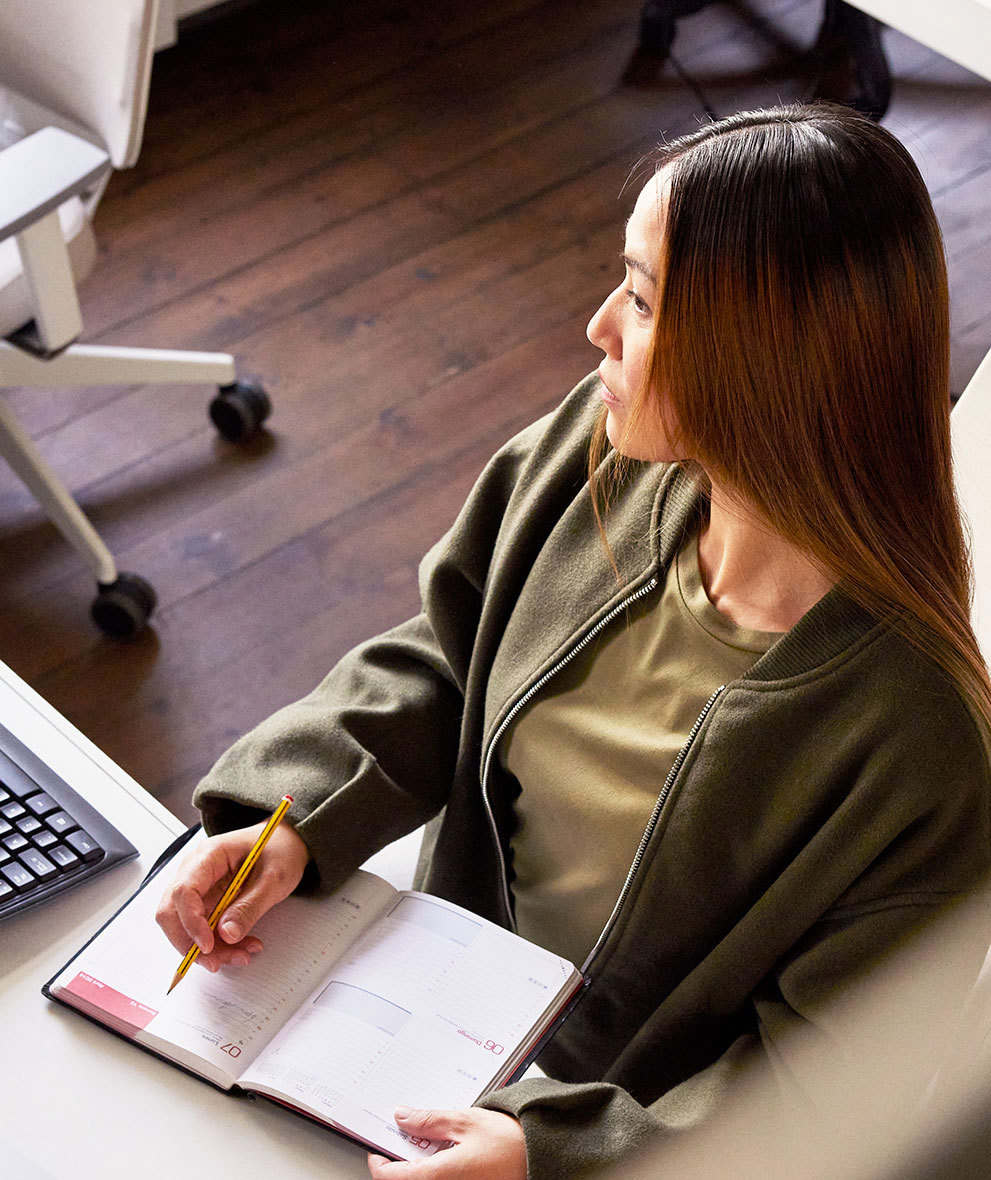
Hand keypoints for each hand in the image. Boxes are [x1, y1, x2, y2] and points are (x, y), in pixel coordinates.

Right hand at [155, 822, 309, 971]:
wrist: (286, 841)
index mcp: (210, 855)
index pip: (183, 891)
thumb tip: (226, 934)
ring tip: (242, 953)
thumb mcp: (274, 878)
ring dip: (210, 948)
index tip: (207, 945)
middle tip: (218, 961)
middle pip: (173, 913)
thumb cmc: (279, 848)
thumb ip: (250, 906)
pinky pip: (203, 929)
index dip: (190, 922)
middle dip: (191, 943)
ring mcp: (200, 887)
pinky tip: (243, 946)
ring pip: (187, 927)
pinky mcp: (208, 902)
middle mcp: (196, 871)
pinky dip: (220, 944)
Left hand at [367, 1107, 525, 1179]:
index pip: (391, 1178)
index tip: (377, 1148)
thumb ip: (429, 1120)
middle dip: (401, 1162)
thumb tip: (402, 1117)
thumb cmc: (509, 1141)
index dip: (379, 1163)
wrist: (541, 1156)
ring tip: (431, 1141)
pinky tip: (447, 1153)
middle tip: (407, 1137)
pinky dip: (436, 1169)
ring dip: (420, 1166)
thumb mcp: (464, 1121)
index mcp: (438, 1177)